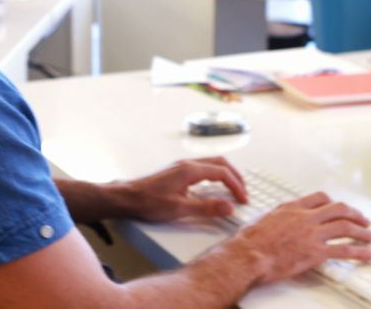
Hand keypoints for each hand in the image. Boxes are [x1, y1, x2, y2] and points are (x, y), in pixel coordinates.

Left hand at [111, 157, 248, 221]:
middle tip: (243, 192)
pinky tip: (213, 188)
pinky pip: (202, 168)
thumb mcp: (179, 209)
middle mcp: (187, 164)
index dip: (236, 186)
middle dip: (235, 176)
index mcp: (190, 170)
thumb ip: (206, 208)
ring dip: (225, 174)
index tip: (243, 200)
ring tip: (233, 189)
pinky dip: (214, 175)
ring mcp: (181, 166)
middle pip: (220, 162)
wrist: (127, 197)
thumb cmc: (148, 202)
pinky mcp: (176, 171)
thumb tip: (229, 207)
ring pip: (211, 163)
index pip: (222, 173)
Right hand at [232, 192, 370, 282]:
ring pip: (345, 227)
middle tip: (363, 220)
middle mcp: (305, 217)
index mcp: (291, 208)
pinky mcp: (316, 252)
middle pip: (338, 209)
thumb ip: (278, 217)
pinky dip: (360, 252)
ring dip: (362, 232)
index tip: (340, 208)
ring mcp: (312, 234)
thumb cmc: (250, 241)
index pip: (319, 198)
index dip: (334, 203)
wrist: (249, 255)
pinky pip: (344, 250)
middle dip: (355, 214)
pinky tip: (368, 254)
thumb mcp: (263, 219)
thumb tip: (279, 220)